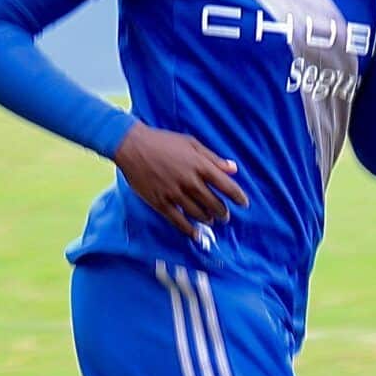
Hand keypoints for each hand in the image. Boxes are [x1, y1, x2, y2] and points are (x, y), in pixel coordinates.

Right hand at [114, 122, 246, 237]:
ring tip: (211, 220)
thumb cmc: (163, 141)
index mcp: (199, 165)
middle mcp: (189, 181)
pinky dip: (189, 230)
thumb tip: (233, 169)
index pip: (226, 186)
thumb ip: (213, 158)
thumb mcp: (191, 143)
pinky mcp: (160, 202)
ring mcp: (174, 193)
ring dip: (208, 219)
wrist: (132, 146)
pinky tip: (196, 234)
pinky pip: (178, 221)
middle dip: (223, 212)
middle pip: (214, 204)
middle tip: (225, 216)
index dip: (238, 197)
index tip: (244, 204)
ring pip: (198, 214)